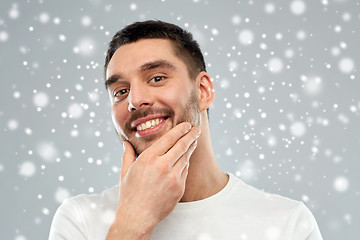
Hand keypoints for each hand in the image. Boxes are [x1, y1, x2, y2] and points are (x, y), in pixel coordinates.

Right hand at [106, 122, 200, 238]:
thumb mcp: (125, 172)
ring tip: (194, 141)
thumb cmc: (129, 194)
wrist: (138, 217)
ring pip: (186, 158)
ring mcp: (173, 177)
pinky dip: (186, 164)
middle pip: (182, 145)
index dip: (180, 130)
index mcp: (148, 158)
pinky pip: (185, 172)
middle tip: (196, 129)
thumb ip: (127, 155)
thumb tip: (126, 143)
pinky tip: (186, 160)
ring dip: (191, 148)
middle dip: (191, 135)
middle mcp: (162, 166)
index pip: (169, 138)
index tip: (186, 125)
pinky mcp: (179, 188)